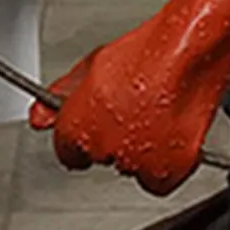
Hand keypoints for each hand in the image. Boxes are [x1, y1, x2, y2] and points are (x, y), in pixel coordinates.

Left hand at [30, 0, 229, 193]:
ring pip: (132, 169)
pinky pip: (160, 181)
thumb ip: (61, 95)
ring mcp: (140, 160)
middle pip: (102, 157)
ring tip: (154, 117)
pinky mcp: (172, 169)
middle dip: (113, 139)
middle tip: (131, 112)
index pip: (67, 151)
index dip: (81, 136)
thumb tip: (38, 117)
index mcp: (79, 127)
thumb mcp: (93, 66)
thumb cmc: (148, 51)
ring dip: (140, 152)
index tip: (93, 126)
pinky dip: (165, 165)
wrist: (191, 48)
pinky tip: (168, 136)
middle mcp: (106, 148)